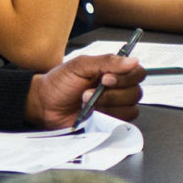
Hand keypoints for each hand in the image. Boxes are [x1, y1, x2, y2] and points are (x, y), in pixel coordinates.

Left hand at [24, 53, 143, 127]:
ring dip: (107, 105)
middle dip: (112, 93)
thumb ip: (106, 61)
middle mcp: (118, 88)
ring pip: (130, 108)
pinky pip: (121, 122)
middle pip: (136, 92)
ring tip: (86, 101)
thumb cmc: (60, 83)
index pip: (137, 73)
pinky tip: (91, 112)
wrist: (44, 105)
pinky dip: (106, 116)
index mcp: (113, 71)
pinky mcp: (110, 122)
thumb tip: (132, 60)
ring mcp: (114, 106)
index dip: (127, 77)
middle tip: (90, 91)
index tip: (107, 78)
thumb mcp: (80, 66)